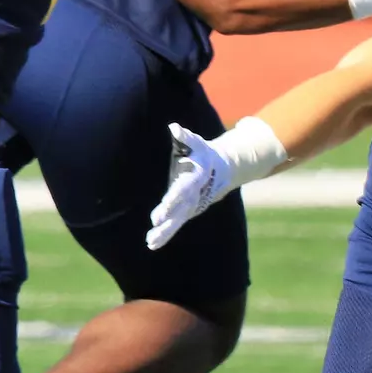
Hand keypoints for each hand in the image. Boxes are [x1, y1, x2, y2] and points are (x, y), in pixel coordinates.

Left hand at [147, 124, 232, 250]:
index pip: (184, 189)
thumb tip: (174, 128)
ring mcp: (192, 205)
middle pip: (181, 207)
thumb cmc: (201, 153)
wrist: (221, 169)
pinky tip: (152, 244)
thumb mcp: (196, 143)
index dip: (174, 198)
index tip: (163, 206)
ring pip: (178, 220)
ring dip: (165, 231)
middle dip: (169, 215)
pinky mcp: (187, 212)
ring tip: (150, 242)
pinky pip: (175, 224)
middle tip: (155, 222)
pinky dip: (165, 235)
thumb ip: (185, 137)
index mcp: (196, 177)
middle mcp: (195, 194)